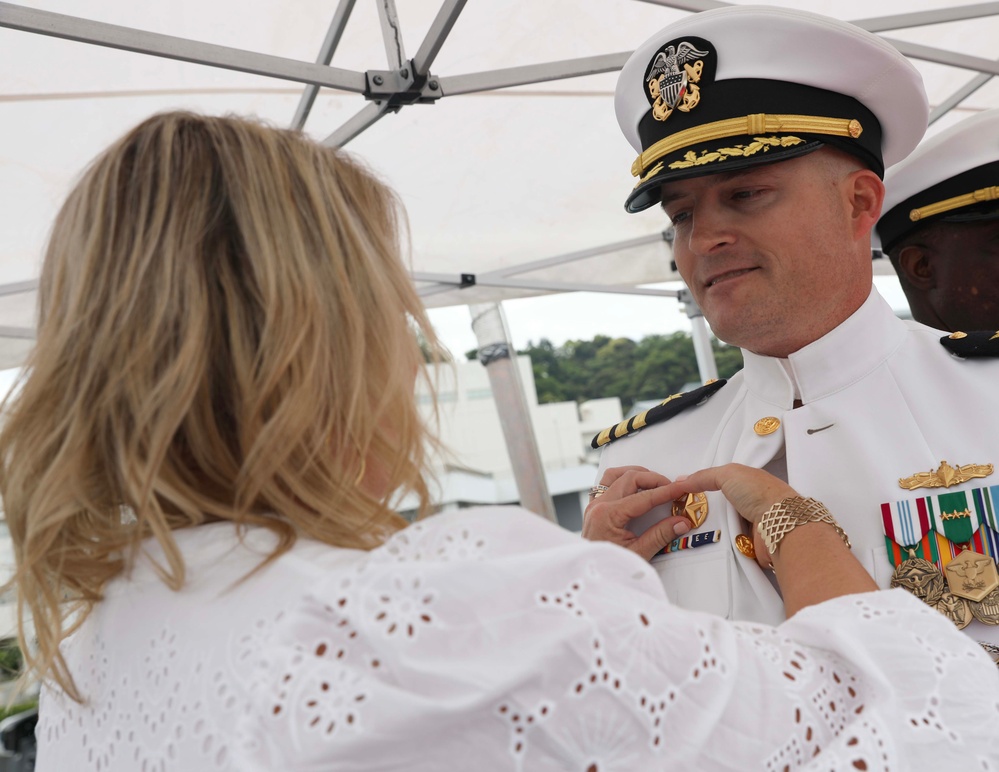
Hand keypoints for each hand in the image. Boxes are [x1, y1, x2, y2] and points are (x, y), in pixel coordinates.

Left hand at [582, 466, 695, 559]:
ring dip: (636, 474)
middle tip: (672, 488)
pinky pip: (606, 484)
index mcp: (608, 515)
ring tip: (655, 483)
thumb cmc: (608, 567)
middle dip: (654, 480)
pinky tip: (634, 487)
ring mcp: (594, 506)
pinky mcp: (594, 509)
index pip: (643, 497)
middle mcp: (598, 506)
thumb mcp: (638, 553)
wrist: (592, 576)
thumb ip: (660, 535)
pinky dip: (622, 480)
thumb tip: (681, 522)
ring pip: (615, 475)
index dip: (666, 491)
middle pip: (630, 478)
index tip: (681, 488)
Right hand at [664, 464, 797, 569]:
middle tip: (682, 513)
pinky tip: (702, 542)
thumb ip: (704, 476)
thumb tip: (683, 480)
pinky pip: (725, 545)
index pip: (720, 484)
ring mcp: (748, 525)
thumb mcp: (728, 473)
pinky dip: (716, 544)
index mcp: (747, 484)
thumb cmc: (761, 493)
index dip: (702, 487)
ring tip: (687, 528)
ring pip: (720, 527)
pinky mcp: (747, 545)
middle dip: (703, 511)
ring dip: (708, 529)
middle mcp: (749, 503)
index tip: (683, 493)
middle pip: (718, 507)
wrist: (781, 525)